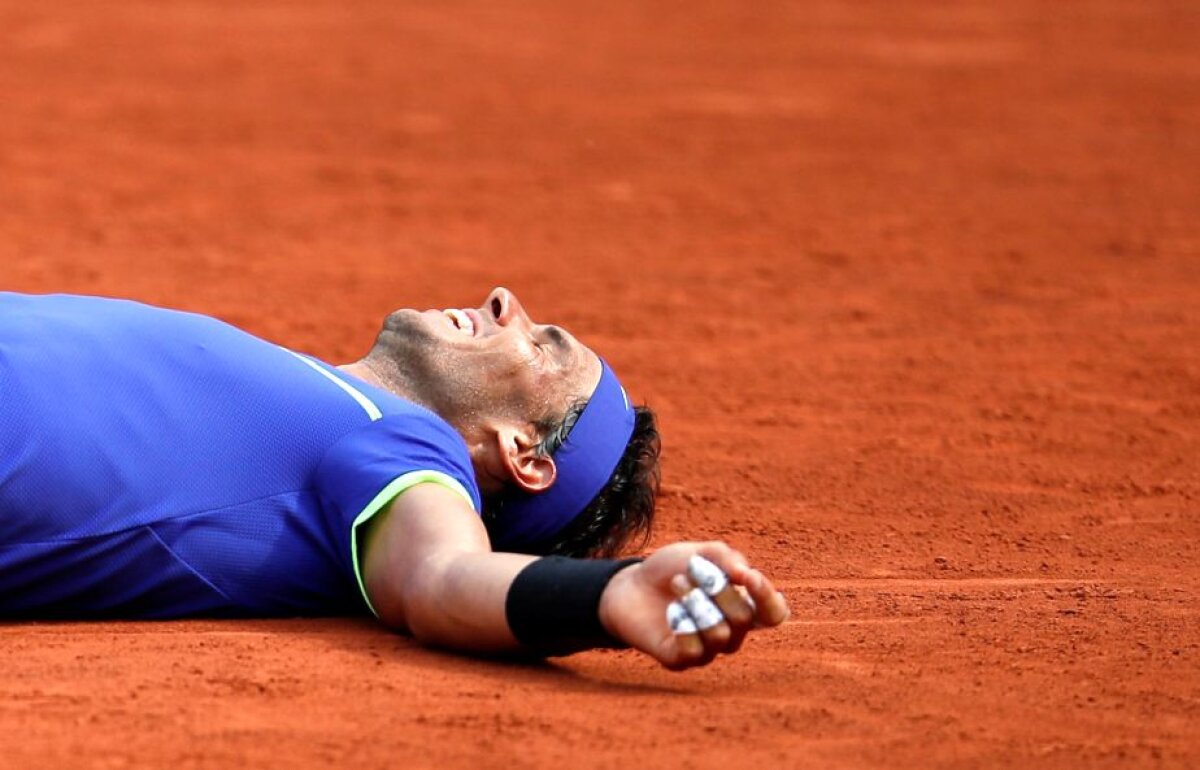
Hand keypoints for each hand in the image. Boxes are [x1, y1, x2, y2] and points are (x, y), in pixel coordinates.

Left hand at [598, 541, 789, 670]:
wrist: (627, 585)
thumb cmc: (670, 570)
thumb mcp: (699, 553)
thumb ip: (726, 559)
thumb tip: (746, 574)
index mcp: (742, 605)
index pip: (774, 614)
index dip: (768, 598)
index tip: (748, 576)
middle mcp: (730, 632)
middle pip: (744, 618)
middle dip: (719, 589)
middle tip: (693, 569)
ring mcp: (707, 649)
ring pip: (719, 634)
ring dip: (697, 601)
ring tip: (677, 583)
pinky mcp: (680, 660)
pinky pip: (694, 651)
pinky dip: (682, 624)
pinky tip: (671, 610)